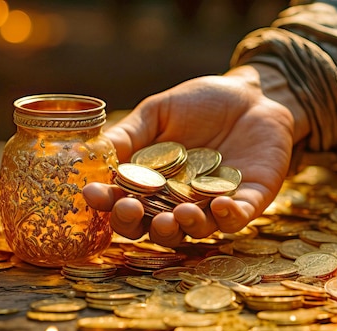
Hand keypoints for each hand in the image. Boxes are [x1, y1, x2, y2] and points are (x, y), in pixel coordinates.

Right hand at [83, 64, 307, 246]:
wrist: (250, 95)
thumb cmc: (201, 104)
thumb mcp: (159, 113)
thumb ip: (130, 134)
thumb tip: (86, 151)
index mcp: (155, 185)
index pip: (126, 202)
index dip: (108, 203)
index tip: (93, 194)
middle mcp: (181, 202)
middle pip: (155, 228)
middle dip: (141, 224)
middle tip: (131, 210)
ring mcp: (215, 204)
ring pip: (196, 230)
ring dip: (184, 226)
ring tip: (177, 215)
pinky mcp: (249, 200)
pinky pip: (238, 218)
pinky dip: (229, 217)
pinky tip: (220, 205)